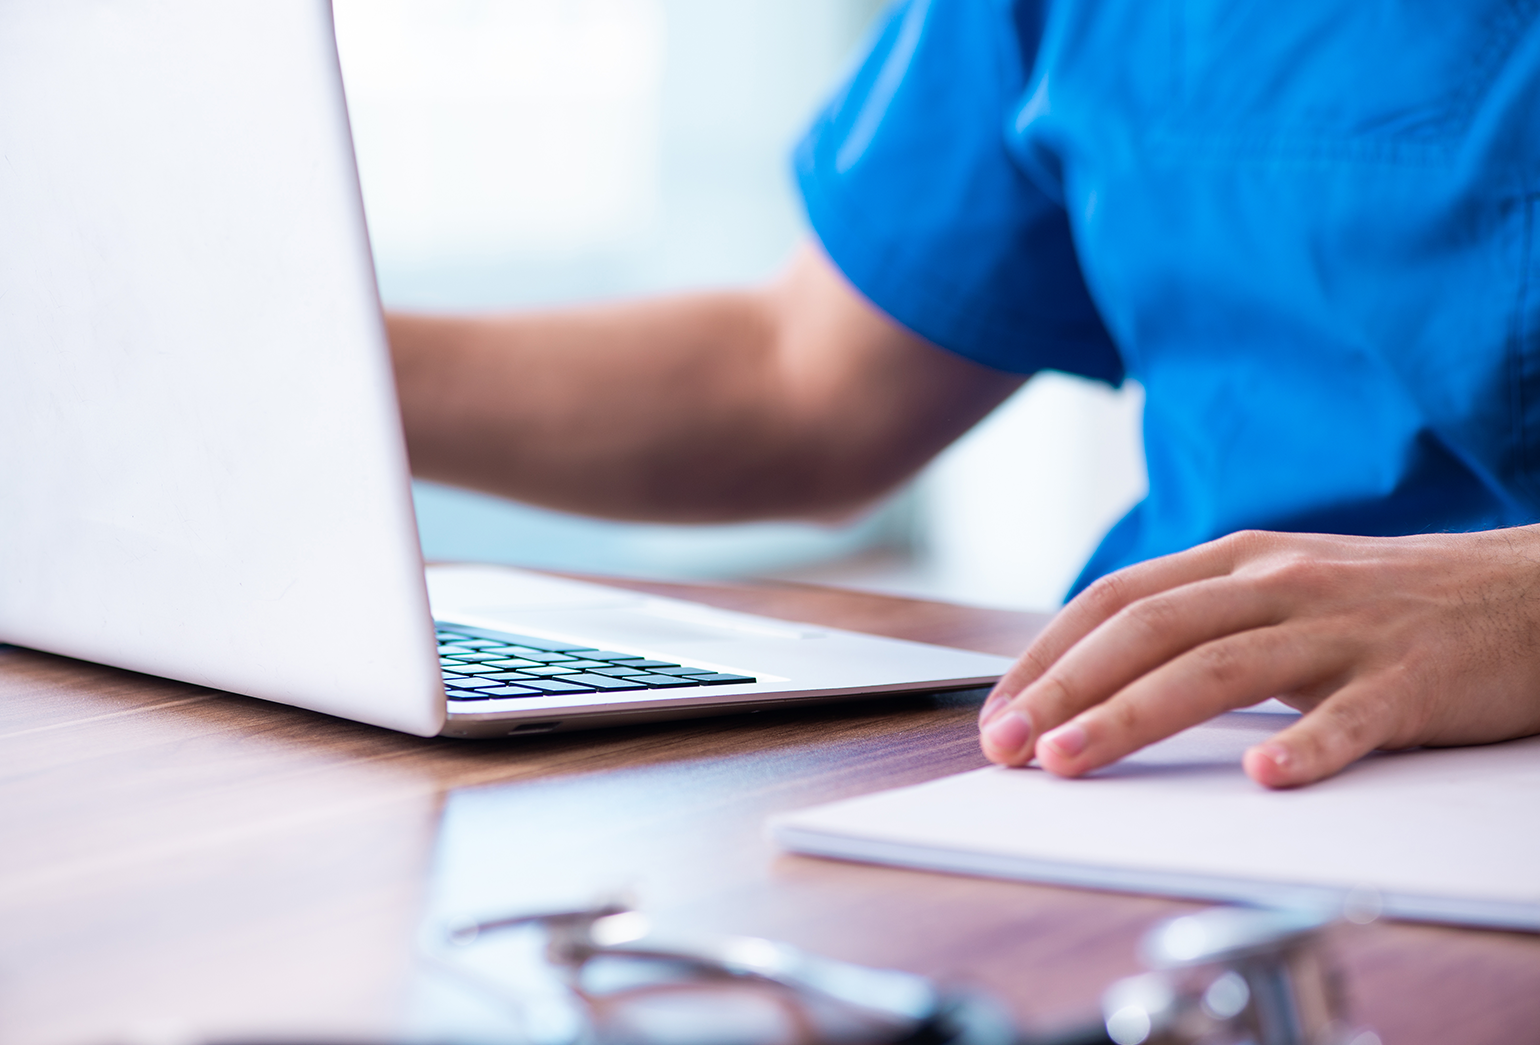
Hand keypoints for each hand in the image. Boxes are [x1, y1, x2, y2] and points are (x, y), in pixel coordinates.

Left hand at [977, 527, 1539, 786]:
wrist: (1529, 591)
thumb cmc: (1387, 603)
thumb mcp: (1280, 590)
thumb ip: (1199, 620)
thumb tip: (1093, 674)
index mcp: (1239, 560)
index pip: (1116, 599)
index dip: (1047, 654)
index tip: (998, 712)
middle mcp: (1279, 582)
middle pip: (1150, 630)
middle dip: (1065, 689)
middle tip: (1008, 746)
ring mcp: (1345, 627)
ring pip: (1221, 666)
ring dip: (1135, 715)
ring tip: (1074, 762)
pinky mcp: (1413, 677)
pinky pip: (1353, 715)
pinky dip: (1307, 745)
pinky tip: (1266, 778)